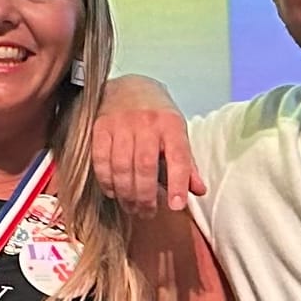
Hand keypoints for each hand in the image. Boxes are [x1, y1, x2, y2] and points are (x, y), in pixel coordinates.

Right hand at [92, 76, 205, 216]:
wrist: (128, 87)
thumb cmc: (156, 116)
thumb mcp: (177, 134)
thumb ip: (186, 164)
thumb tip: (199, 191)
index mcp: (171, 124)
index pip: (178, 157)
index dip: (177, 183)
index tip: (176, 206)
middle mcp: (147, 123)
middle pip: (145, 167)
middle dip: (145, 197)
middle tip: (147, 213)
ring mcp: (121, 124)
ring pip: (122, 167)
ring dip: (126, 194)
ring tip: (131, 207)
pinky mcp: (101, 127)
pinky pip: (101, 161)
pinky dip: (107, 181)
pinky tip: (113, 192)